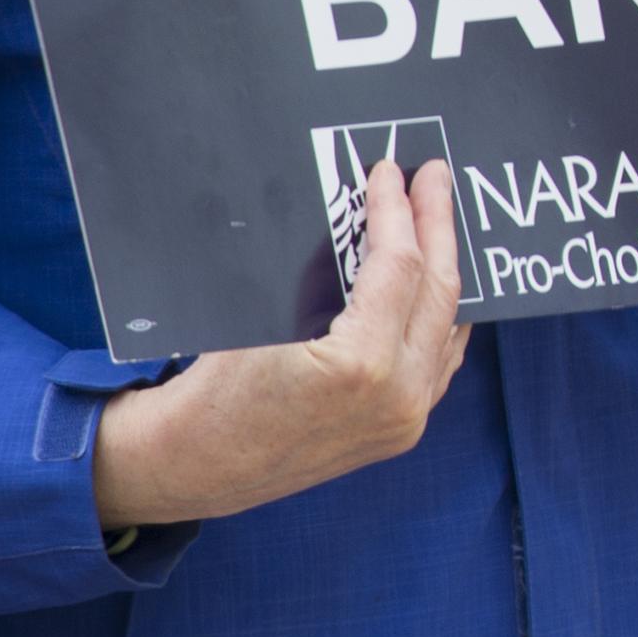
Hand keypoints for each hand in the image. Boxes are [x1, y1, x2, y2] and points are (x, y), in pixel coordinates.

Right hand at [88, 152, 470, 528]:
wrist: (191, 464)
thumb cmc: (212, 388)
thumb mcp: (263, 317)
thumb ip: (324, 272)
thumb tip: (362, 216)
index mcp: (361, 366)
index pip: (399, 266)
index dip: (398, 210)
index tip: (391, 172)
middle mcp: (398, 397)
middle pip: (438, 290)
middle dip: (437, 225)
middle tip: (434, 177)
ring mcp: (406, 419)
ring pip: (447, 324)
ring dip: (443, 266)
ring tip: (436, 219)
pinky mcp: (402, 432)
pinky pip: (438, 359)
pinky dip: (439, 313)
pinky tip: (436, 280)